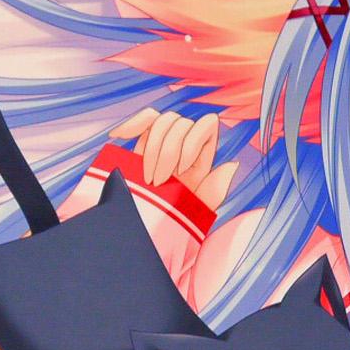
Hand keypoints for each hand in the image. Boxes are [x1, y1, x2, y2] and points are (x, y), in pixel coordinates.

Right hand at [110, 108, 238, 211]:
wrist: (144, 230)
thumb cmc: (173, 222)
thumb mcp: (197, 211)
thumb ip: (215, 190)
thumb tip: (231, 164)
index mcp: (203, 156)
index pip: (207, 124)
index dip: (192, 142)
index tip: (181, 170)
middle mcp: (185, 144)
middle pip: (181, 123)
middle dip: (167, 152)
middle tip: (158, 183)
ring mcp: (164, 142)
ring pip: (161, 120)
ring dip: (152, 148)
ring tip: (146, 177)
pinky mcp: (143, 142)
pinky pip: (143, 120)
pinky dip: (132, 124)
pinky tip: (118, 135)